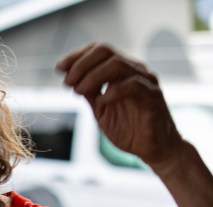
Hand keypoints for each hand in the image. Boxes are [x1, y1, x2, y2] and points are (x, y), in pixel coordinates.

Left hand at [56, 42, 182, 171]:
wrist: (153, 149)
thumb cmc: (128, 129)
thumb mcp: (101, 110)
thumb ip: (89, 93)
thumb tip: (70, 78)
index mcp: (121, 71)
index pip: (98, 51)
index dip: (77, 56)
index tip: (59, 68)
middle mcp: (134, 70)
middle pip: (106, 51)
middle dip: (81, 64)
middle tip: (67, 82)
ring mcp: (145, 81)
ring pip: (117, 64)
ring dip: (93, 76)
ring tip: (79, 91)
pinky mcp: (153, 96)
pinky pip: (133, 85)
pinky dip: (113, 91)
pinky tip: (101, 101)